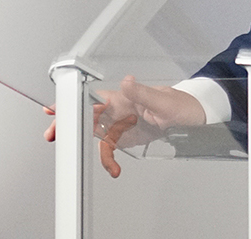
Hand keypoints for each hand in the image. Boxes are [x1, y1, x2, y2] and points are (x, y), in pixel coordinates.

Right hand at [42, 75, 205, 177]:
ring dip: (90, 148)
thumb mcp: (164, 100)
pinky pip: (110, 146)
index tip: (56, 108)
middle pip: (87, 115)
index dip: (72, 101)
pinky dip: (109, 159)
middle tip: (53, 134)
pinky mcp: (128, 135)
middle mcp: (120, 108)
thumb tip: (126, 82)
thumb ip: (142, 93)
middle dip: (68, 124)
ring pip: (96, 134)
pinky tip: (114, 169)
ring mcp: (123, 122)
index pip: (93, 98)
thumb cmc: (183, 103)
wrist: (197, 116)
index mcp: (125, 96)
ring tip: (105, 165)